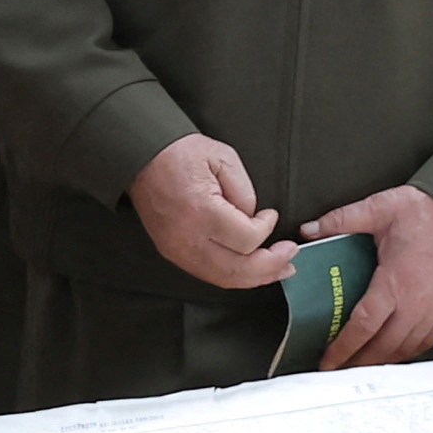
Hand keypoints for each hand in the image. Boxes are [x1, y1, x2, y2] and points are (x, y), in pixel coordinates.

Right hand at [128, 132, 284, 287]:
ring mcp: (177, 249)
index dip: (266, 230)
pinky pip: (208, 274)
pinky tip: (249, 271)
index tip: (271, 216)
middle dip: (270, 266)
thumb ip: (245, 193)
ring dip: (255, 278)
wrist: (142, 157)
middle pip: (238, 269)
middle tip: (290, 256)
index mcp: (202, 212)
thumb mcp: (224, 159)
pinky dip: (233, 276)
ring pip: (223, 278)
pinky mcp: (172, 252)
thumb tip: (253, 220)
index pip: (247, 239)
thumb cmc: (179, 154)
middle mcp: (188, 237)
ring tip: (277, 271)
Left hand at [303, 184, 432, 368]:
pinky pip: (425, 341)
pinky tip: (394, 353)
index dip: (343, 348)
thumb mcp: (381, 208)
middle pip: (382, 346)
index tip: (327, 361)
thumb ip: (342, 220)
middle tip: (337, 371)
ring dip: (381, 361)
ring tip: (361, 366)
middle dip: (357, 363)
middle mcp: (415, 303)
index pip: (363, 326)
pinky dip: (407, 352)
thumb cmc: (429, 211)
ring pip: (404, 348)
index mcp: (395, 282)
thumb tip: (309, 230)